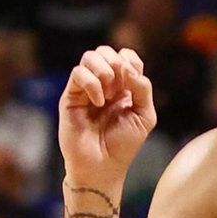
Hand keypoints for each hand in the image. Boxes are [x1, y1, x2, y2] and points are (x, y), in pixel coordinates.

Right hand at [58, 45, 156, 194]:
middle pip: (106, 51)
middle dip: (116, 63)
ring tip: (108, 95)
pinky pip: (78, 73)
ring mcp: (86, 89)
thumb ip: (142, 88)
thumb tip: (127, 67)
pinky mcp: (71, 96)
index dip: (130, 61)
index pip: (126, 56)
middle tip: (119, 89)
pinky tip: (99, 102)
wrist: (102, 166)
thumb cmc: (124, 144)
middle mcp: (104, 84)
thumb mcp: (144, 116)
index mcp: (123, 86)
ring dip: (104, 71)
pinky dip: (92, 83)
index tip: (133, 82)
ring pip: (90, 56)